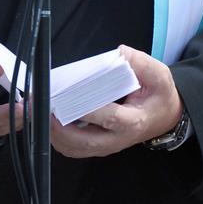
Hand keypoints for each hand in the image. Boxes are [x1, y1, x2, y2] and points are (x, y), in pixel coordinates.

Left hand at [50, 45, 182, 158]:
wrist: (164, 117)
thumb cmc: (159, 95)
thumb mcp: (159, 75)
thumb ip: (141, 63)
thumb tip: (119, 54)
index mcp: (132, 121)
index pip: (107, 117)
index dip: (86, 109)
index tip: (66, 97)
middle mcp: (116, 139)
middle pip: (83, 142)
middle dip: (59, 127)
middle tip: (41, 107)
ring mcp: (106, 145)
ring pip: (75, 149)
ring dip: (54, 134)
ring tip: (38, 112)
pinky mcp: (98, 145)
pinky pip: (74, 147)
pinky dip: (57, 137)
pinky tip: (47, 118)